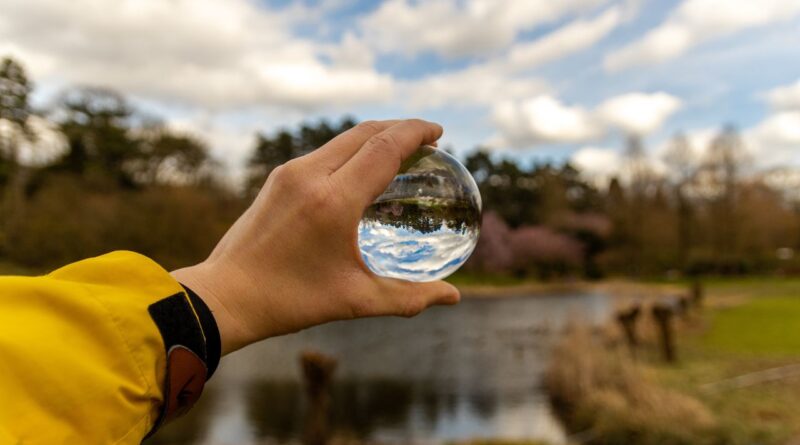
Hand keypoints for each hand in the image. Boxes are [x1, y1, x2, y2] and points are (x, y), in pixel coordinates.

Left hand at [171, 119, 459, 353]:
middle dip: (399, 128)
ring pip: (342, 139)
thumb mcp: (355, 301)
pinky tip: (360, 171)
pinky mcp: (277, 179)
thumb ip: (409, 297)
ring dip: (374, 137)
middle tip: (427, 137)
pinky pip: (323, 153)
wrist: (224, 295)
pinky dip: (351, 151)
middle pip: (364, 132)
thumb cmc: (290, 301)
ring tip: (398, 150)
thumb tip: (453, 297)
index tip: (438, 131)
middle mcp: (310, 176)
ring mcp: (289, 173)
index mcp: (333, 201)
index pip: (383, 148)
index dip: (415, 132)